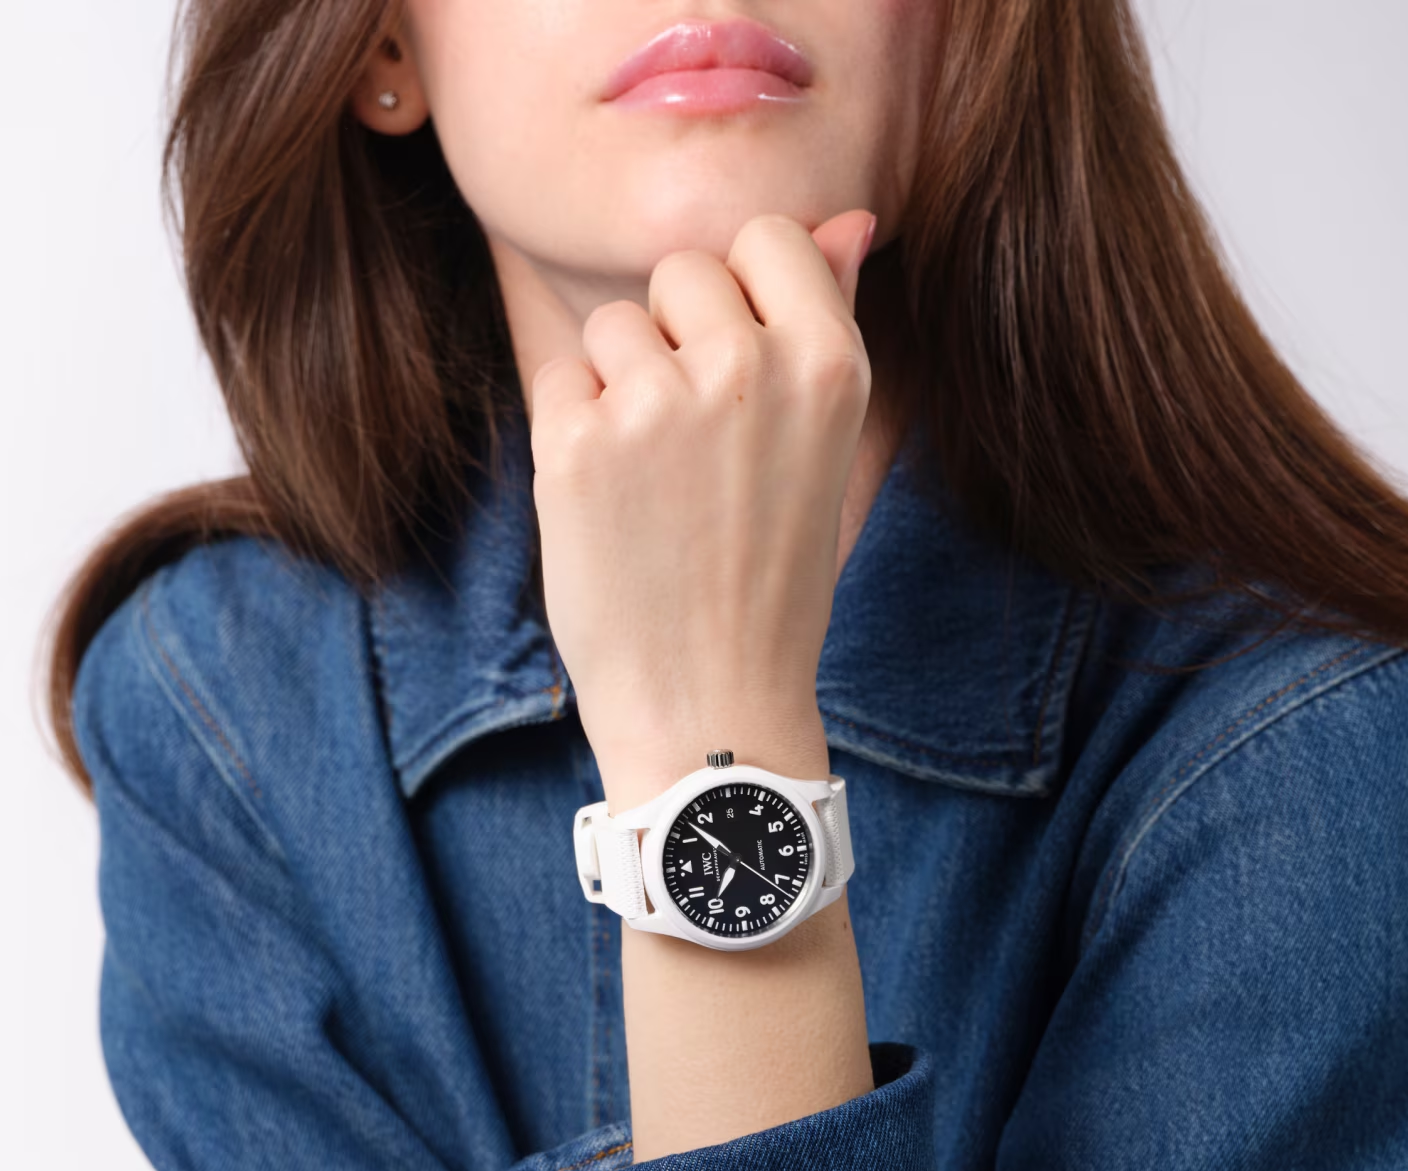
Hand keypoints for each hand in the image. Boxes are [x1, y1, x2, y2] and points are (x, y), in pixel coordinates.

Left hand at [528, 208, 876, 806]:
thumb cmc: (772, 587)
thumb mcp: (828, 456)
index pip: (768, 236)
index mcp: (829, 365)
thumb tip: (848, 221)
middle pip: (682, 273)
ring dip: (619, 391)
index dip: (742, 300)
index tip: (743, 379)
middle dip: (677, 343)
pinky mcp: (576, 444)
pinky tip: (612, 512)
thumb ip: (828, 324)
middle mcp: (749, 368)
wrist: (713, 713)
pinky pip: (558, 380)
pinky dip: (572, 438)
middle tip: (699, 457)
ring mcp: (658, 404)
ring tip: (656, 490)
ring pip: (614, 326)